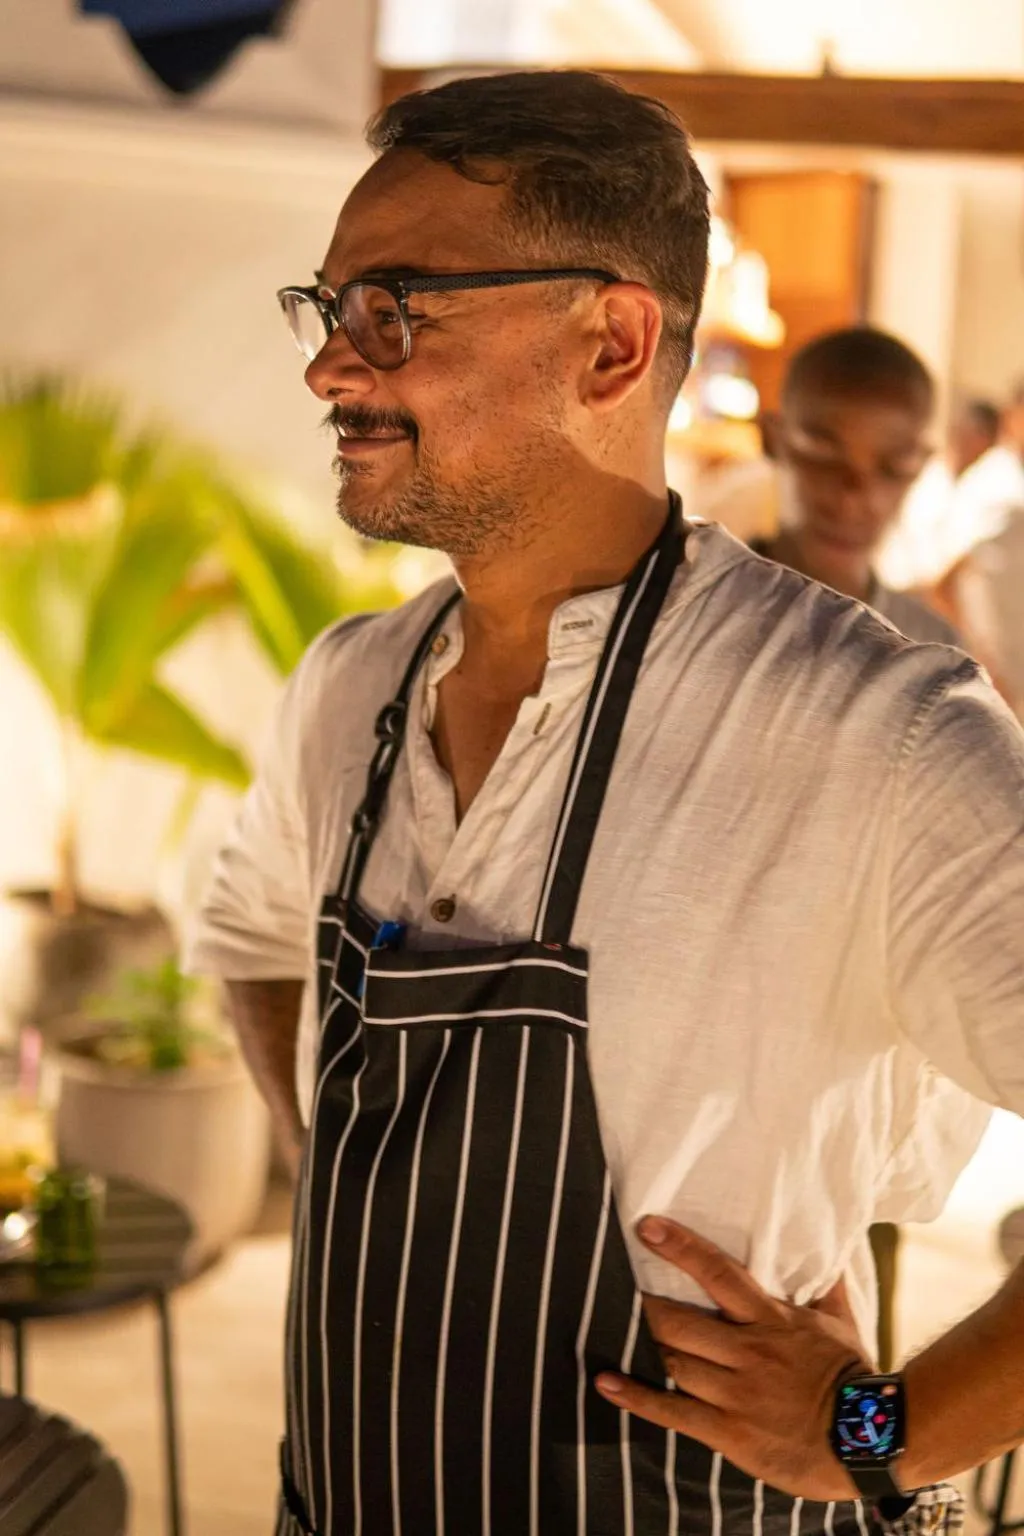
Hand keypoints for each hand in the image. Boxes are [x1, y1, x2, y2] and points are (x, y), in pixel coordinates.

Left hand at [595, 1216, 869, 1499]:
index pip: (719, 1274)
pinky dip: (636, 1397)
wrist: (872, 1440)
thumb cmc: (854, 1377)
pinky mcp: (730, 1433)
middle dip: (646, 1303)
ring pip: (674, 1361)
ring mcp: (737, 1393)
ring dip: (643, 1345)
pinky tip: (606, 1383)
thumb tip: (828, 1251)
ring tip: (610, 1326)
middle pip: (680, 1321)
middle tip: (618, 1285)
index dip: (681, 1248)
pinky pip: (674, 1412)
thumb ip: (826, 1286)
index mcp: (772, 1320)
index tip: (648, 1227)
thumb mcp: (842, 1324)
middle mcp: (749, 1352)